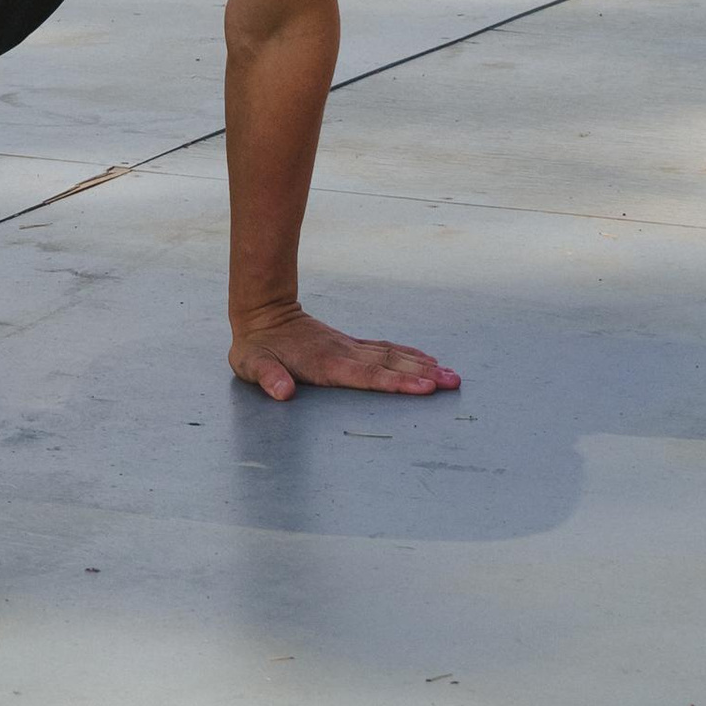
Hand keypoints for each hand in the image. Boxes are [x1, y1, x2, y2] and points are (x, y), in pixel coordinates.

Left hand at [229, 304, 459, 400]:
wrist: (262, 313)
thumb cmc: (256, 347)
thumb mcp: (252, 365)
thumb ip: (268, 378)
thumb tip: (283, 393)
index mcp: (325, 364)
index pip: (367, 375)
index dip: (395, 382)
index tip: (424, 386)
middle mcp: (343, 354)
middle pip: (389, 365)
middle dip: (422, 375)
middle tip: (453, 382)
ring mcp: (349, 347)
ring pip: (392, 355)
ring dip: (422, 365)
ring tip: (451, 374)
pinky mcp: (350, 345)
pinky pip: (385, 349)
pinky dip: (408, 354)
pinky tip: (426, 359)